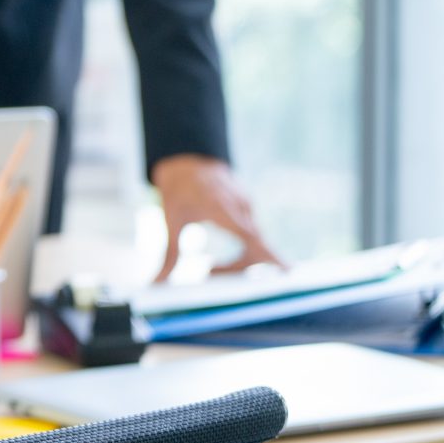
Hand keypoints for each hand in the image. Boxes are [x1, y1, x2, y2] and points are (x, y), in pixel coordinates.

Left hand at [151, 154, 281, 281]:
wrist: (186, 161)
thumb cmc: (177, 190)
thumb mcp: (169, 220)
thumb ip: (169, 253)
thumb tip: (157, 281)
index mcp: (220, 208)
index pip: (249, 235)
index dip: (267, 253)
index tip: (286, 269)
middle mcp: (239, 206)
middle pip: (255, 244)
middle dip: (241, 267)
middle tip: (215, 277)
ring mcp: (247, 205)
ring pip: (254, 240)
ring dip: (239, 259)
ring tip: (210, 269)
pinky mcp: (248, 206)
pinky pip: (252, 232)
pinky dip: (243, 248)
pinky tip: (225, 255)